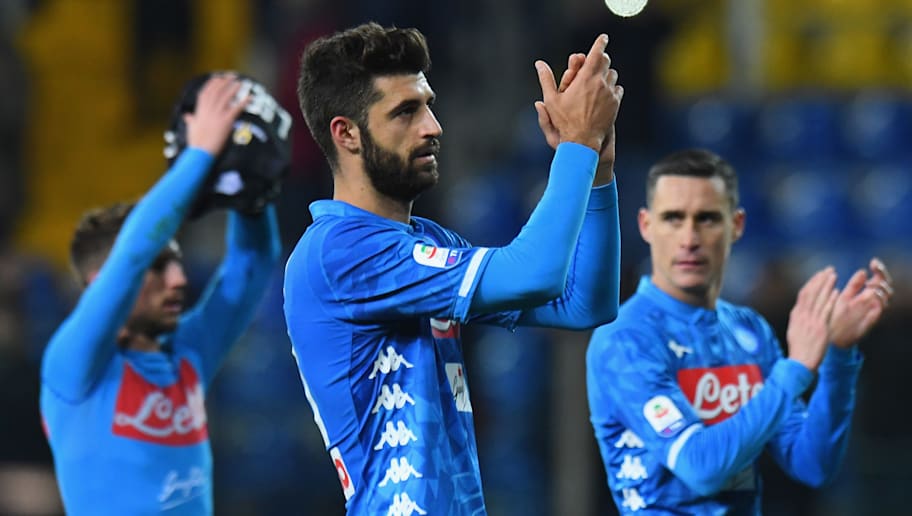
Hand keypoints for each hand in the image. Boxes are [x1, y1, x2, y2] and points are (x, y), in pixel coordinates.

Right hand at [184, 74, 249, 155]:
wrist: (200, 153)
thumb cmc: (195, 143)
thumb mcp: (191, 129)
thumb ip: (191, 120)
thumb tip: (187, 116)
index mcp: (200, 111)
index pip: (206, 92)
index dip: (213, 84)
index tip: (219, 77)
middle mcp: (208, 110)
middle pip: (217, 91)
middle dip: (224, 82)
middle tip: (232, 76)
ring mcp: (216, 115)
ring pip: (226, 97)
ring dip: (234, 88)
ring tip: (240, 82)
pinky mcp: (225, 122)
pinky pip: (236, 109)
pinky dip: (244, 102)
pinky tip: (250, 98)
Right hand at [533, 34, 622, 153]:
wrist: (583, 141)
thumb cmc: (565, 121)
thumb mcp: (551, 100)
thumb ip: (546, 79)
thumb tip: (539, 64)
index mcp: (585, 78)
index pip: (596, 53)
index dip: (600, 43)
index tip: (602, 38)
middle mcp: (600, 83)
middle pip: (606, 61)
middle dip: (600, 59)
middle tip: (595, 61)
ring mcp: (610, 93)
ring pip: (613, 75)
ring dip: (606, 74)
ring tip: (598, 80)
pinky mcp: (616, 103)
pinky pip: (618, 89)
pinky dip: (612, 88)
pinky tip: (605, 93)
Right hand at [786, 267, 838, 372]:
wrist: (800, 362)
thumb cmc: (799, 350)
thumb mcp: (795, 331)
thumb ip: (799, 320)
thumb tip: (801, 310)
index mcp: (796, 316)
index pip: (803, 294)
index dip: (812, 283)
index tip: (819, 275)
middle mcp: (802, 316)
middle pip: (811, 293)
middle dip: (820, 280)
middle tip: (828, 270)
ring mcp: (811, 321)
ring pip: (819, 299)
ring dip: (826, 286)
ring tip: (833, 275)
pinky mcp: (820, 327)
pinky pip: (826, 311)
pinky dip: (830, 300)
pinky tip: (836, 292)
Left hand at [829, 258, 892, 347]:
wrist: (830, 337)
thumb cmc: (835, 316)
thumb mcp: (843, 297)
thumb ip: (854, 286)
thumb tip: (863, 271)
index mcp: (864, 294)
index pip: (878, 278)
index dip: (879, 270)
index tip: (874, 261)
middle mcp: (871, 301)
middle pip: (885, 285)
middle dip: (883, 275)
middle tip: (876, 267)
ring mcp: (872, 310)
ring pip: (886, 296)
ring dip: (882, 287)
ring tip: (871, 282)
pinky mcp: (871, 319)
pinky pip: (881, 309)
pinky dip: (880, 300)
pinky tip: (873, 294)